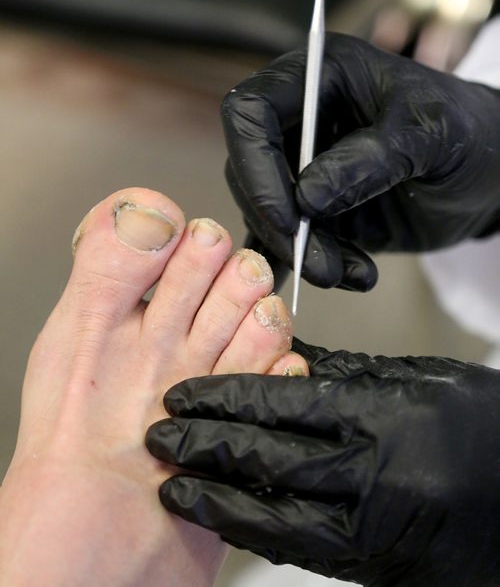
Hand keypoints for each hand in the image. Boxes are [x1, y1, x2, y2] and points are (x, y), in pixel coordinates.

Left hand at [147, 340, 499, 585]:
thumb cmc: (480, 427)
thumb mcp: (415, 379)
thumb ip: (343, 371)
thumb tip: (281, 359)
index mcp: (386, 416)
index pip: (282, 403)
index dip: (223, 397)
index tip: (184, 394)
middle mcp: (375, 475)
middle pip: (266, 458)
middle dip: (203, 446)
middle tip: (159, 436)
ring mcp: (371, 528)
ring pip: (272, 514)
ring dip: (215, 498)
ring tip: (173, 484)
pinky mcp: (369, 564)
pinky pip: (296, 548)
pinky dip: (254, 528)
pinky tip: (223, 515)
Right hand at [222, 34, 499, 290]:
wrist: (488, 173)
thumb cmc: (469, 132)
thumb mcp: (432, 133)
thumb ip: (373, 157)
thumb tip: (307, 197)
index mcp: (318, 77)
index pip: (251, 112)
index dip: (256, 165)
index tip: (291, 216)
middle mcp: (300, 120)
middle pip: (248, 172)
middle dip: (282, 225)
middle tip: (322, 266)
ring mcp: (302, 166)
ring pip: (266, 214)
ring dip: (301, 252)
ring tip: (352, 274)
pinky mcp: (312, 208)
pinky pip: (289, 240)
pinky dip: (307, 266)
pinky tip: (347, 278)